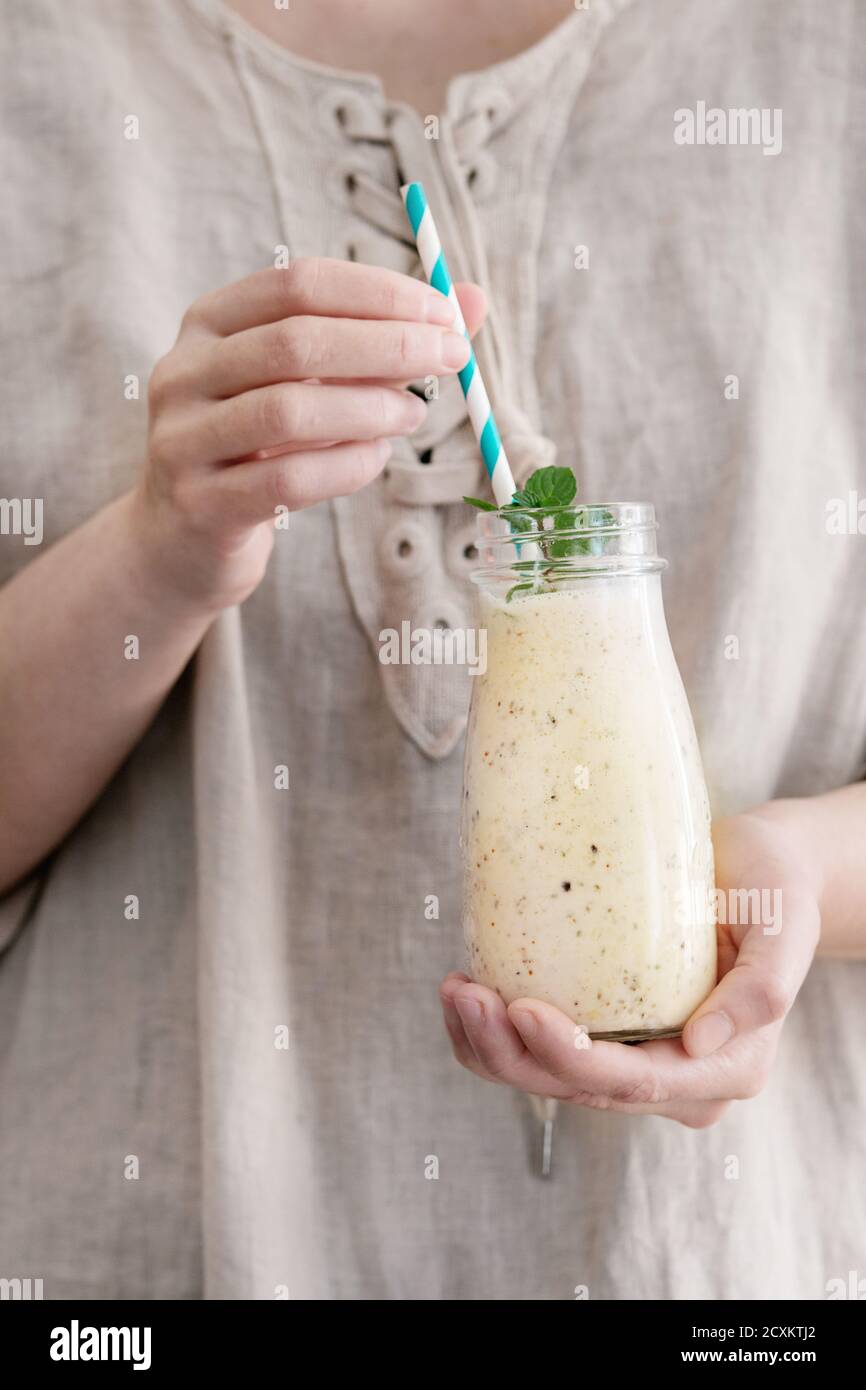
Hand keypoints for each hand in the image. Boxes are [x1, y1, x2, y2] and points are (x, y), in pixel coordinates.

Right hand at [133, 258, 484, 611]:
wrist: (186, 537)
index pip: (298, 283)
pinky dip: (347, 466)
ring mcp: (183, 440)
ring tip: (413, 414)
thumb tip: (472, 301)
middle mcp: (185, 372)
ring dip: (370, 408)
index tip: (443, 313)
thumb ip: (380, 340)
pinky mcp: (201, 505)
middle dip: (386, 345)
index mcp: (210, 322)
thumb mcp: (309, 384)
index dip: (377, 293)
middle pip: (294, 341)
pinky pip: (288, 480)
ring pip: (289, 411)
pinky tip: (377, 458)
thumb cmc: (261, 446)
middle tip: (448, 358)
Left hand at [440, 806, 820, 1126]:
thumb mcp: (785, 923)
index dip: (573, 1058)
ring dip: (490, 1048)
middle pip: (579, 1088)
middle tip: (464, 995)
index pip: (636, 1083)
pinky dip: (496, 1035)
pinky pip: (541, 1056)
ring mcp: (638, 1063)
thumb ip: (762, 988)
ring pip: (549, 1080)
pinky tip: (467, 994)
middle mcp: (679, 1080)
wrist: (759, 872)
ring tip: (454, 991)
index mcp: (726, 1066)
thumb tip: (701, 1043)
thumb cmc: (774, 888)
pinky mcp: (608, 1036)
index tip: (523, 1011)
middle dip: (511, 1052)